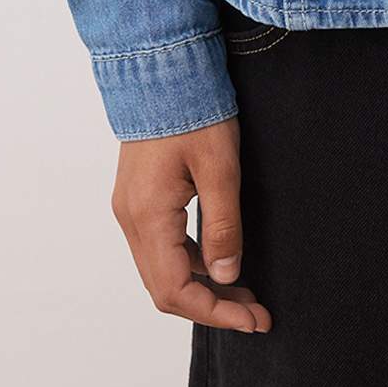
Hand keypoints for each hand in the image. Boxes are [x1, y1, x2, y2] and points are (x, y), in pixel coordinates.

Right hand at [111, 116, 271, 332]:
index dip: (215, 311)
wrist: (163, 67)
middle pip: (165, 288)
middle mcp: (131, 219)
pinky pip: (161, 247)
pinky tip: (219, 260)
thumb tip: (228, 274)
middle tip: (256, 313)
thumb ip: (223, 224)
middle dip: (212, 306)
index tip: (253, 319)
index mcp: (148, 216)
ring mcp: (131, 208)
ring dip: (202, 287)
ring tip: (245, 292)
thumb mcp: (220, 166)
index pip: (176, 290)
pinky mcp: (139, 197)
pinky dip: (190, 264)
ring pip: (162, 270)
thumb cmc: (193, 109)